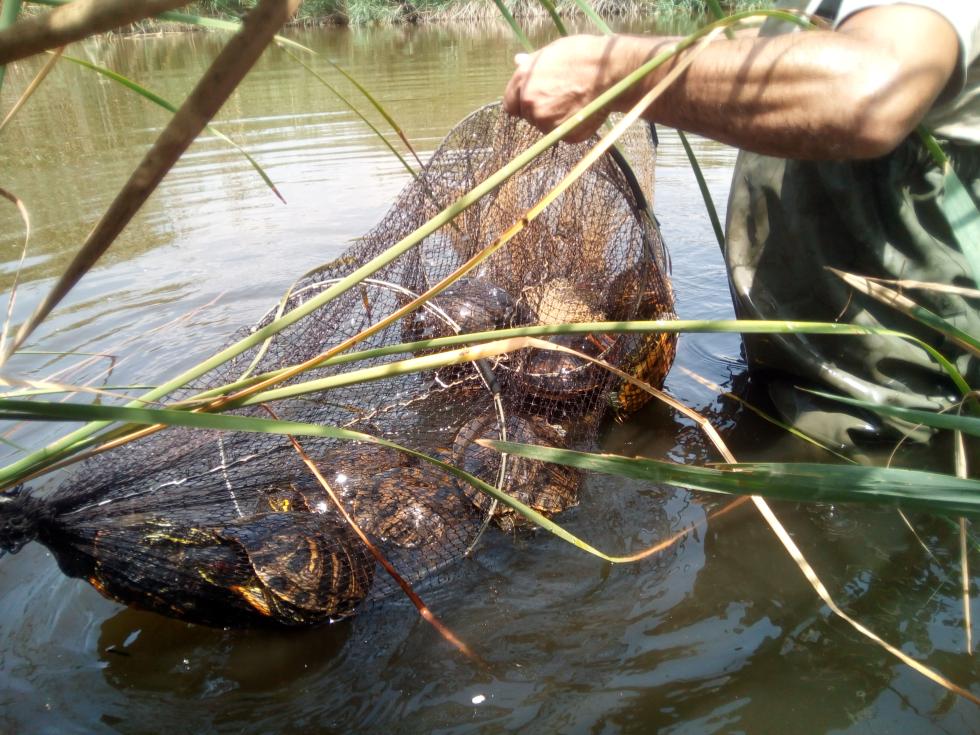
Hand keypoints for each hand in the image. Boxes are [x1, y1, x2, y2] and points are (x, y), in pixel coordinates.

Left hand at [503, 35, 621, 142]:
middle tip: (562, 95)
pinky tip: (583, 109)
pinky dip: (571, 126)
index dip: (522, 101)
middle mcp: (531, 105)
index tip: (535, 98)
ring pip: (546, 126)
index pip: (510, 104)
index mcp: (523, 83)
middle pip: (529, 116)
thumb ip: (532, 64)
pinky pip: (564, 133)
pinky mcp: (565, 135)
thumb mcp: (551, 52)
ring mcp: (548, 123)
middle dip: (541, 108)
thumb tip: (518, 61)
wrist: (611, 72)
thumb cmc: (582, 55)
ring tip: (575, 100)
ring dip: (556, 118)